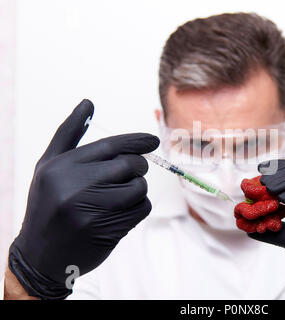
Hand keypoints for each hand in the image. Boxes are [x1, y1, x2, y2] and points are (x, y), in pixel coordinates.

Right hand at [8, 99, 159, 298]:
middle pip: (128, 165)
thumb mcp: (49, 167)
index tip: (153, 140)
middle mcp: (74, 187)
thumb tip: (88, 102)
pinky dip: (138, 207)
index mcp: (60, 167)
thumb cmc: (47, 204)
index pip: (110, 146)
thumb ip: (69, 134)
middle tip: (134, 171)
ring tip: (122, 195)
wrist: (39, 256)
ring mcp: (90, 211)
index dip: (136, 141)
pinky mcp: (106, 231)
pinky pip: (140, 209)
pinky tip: (121, 212)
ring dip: (138, 188)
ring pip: (138, 188)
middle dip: (138, 166)